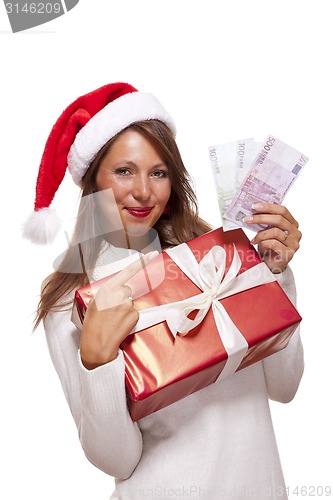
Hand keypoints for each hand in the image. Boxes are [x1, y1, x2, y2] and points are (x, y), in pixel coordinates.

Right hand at [80, 251, 157, 369]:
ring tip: (113, 321)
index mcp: (107, 288)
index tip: (152, 255)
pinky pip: (134, 313)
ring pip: (131, 303)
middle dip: (123, 299)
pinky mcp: (134, 314)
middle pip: (128, 290)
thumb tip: (117, 289)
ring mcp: (127, 304)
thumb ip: (106, 293)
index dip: (141, 262)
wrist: (96, 345)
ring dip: (125, 310)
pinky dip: (129, 319)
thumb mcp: (93, 303)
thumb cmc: (92, 325)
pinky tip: (119, 325)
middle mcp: (118, 293)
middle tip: (111, 312)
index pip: (127, 271)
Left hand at [243, 203, 301, 273]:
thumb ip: (267, 221)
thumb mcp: (268, 231)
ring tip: (253, 238)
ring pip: (276, 232)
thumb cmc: (269, 247)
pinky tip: (257, 244)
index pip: (283, 210)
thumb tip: (254, 209)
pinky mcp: (288, 253)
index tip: (254, 206)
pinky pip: (274, 243)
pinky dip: (263, 242)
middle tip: (247, 219)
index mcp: (292, 224)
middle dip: (261, 218)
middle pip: (279, 219)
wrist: (271, 265)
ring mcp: (293, 243)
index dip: (268, 207)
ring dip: (260, 234)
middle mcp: (295, 233)